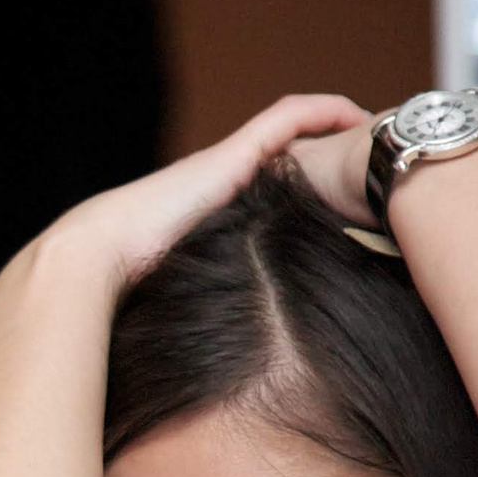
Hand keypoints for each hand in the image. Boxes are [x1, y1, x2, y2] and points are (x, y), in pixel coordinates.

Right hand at [44, 95, 369, 287]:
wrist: (100, 256)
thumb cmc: (132, 288)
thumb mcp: (192, 297)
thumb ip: (213, 309)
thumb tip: (235, 364)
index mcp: (217, 207)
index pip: (270, 183)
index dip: (310, 181)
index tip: (346, 193)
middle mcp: (224, 177)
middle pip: (289, 149)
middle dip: (332, 148)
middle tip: (374, 158)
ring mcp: (227, 161)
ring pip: (293, 127)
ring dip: (335, 122)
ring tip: (377, 132)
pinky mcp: (231, 155)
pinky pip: (286, 120)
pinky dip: (321, 112)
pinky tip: (354, 115)